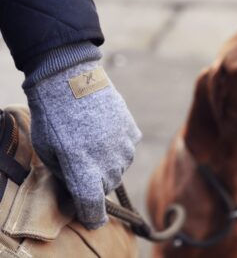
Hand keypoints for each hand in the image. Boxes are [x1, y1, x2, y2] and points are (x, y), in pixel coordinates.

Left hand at [24, 60, 141, 228]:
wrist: (70, 78)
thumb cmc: (52, 115)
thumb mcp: (47, 149)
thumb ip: (65, 174)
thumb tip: (78, 186)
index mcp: (82, 167)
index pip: (92, 205)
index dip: (92, 215)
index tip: (92, 216)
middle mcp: (107, 160)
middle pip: (107, 186)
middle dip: (96, 182)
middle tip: (85, 164)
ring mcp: (122, 143)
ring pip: (121, 167)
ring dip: (110, 163)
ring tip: (95, 142)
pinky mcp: (131, 128)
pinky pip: (129, 147)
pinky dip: (119, 146)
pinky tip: (106, 131)